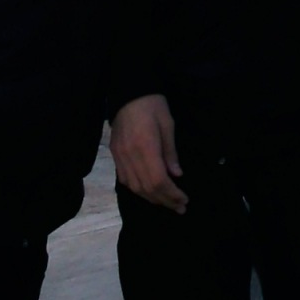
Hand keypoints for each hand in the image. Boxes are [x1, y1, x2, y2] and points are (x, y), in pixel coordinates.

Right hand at [110, 95, 188, 210]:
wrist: (129, 92)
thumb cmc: (153, 105)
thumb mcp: (168, 126)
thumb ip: (171, 153)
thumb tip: (177, 175)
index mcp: (145, 147)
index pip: (158, 180)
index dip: (171, 194)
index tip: (184, 200)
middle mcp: (129, 155)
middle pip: (146, 188)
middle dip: (164, 200)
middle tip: (180, 207)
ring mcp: (119, 156)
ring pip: (134, 187)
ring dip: (151, 198)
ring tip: (167, 203)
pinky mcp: (114, 154)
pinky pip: (124, 179)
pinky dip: (137, 190)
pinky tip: (149, 192)